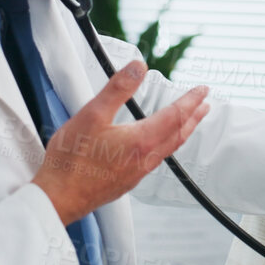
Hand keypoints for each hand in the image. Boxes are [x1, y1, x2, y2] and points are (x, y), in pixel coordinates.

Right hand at [32, 60, 209, 224]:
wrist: (59, 198)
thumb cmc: (71, 161)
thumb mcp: (92, 114)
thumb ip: (117, 89)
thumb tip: (138, 66)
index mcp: (141, 140)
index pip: (175, 115)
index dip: (190, 100)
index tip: (202, 90)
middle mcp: (145, 158)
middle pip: (178, 134)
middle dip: (193, 117)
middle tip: (205, 105)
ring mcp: (137, 173)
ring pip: (168, 148)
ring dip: (182, 132)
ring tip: (188, 123)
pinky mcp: (127, 182)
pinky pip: (156, 160)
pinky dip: (166, 146)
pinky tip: (157, 146)